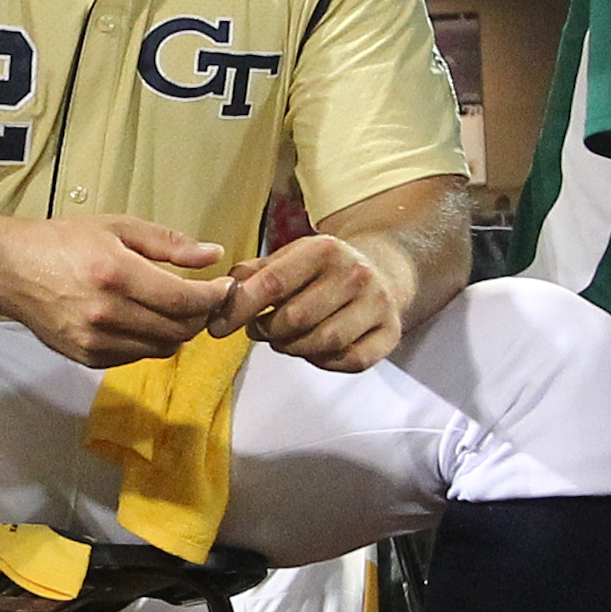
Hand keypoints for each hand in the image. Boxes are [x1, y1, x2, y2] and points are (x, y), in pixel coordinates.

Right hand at [0, 215, 229, 366]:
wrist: (10, 270)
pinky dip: (151, 342)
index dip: (214, 297)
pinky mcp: (86, 358)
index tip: (225, 288)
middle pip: (179, 329)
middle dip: (201, 315)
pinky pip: (137, 357)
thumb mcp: (118, 228)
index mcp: (116, 274)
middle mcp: (106, 313)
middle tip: (205, 299)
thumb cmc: (66, 242)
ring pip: (162, 348)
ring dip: (179, 331)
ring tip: (177, 310)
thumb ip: (169, 243)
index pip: (183, 300)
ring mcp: (95, 340)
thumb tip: (215, 254)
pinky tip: (146, 321)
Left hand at [207, 232, 407, 371]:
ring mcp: (377, 304)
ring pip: (323, 343)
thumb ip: (253, 274)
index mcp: (324, 250)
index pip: (272, 284)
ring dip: (293, 348)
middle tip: (259, 330)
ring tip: (284, 339)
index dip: (239, 309)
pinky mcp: (391, 332)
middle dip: (267, 331)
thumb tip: (221, 294)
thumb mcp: (290, 258)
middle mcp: (355, 274)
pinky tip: (315, 350)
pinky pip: (350, 360)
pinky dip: (325, 361)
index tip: (219, 327)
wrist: (383, 271)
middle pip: (295, 319)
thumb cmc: (324, 269)